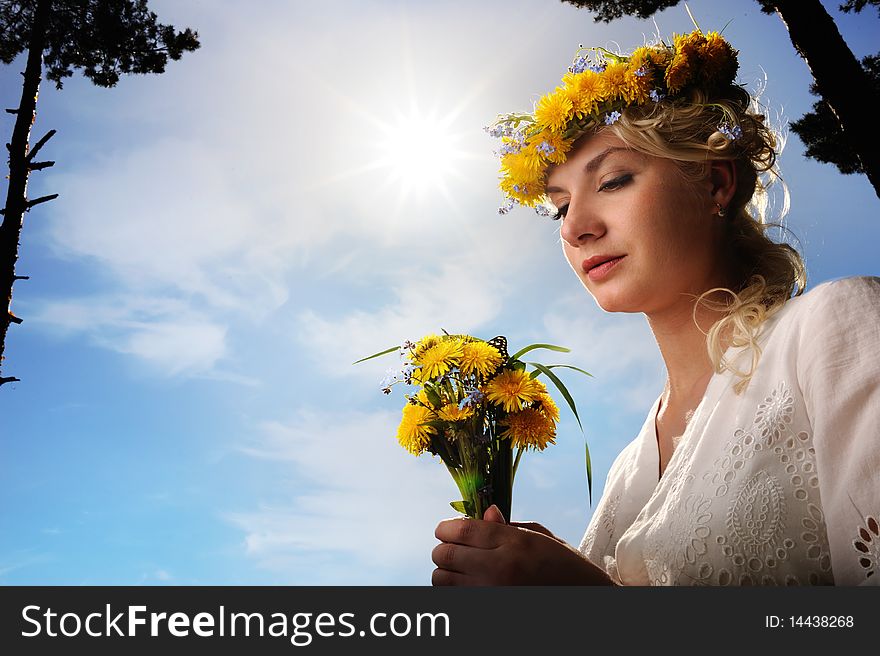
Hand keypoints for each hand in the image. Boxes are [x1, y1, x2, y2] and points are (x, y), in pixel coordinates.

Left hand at [431, 505, 614, 585]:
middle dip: (442, 550)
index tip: (444, 530)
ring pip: (442, 580)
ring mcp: (493, 594)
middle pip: (445, 555)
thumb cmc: (563, 565)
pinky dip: (453, 591)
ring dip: (444, 572)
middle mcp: (501, 569)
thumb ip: (506, 526)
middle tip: (451, 549)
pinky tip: (466, 586)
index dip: (445, 528)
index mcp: (515, 543)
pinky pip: (453, 598)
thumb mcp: (541, 538)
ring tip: (460, 570)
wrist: (584, 598)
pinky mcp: (490, 611)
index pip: (461, 530)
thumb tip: (486, 511)